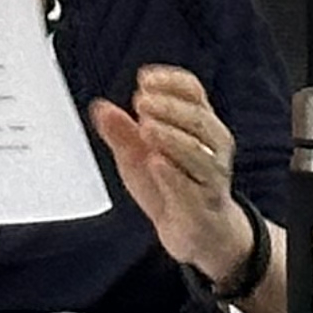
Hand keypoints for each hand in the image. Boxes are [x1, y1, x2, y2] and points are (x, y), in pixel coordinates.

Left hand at [90, 67, 253, 284]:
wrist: (195, 233)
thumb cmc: (170, 188)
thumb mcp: (137, 156)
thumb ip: (120, 133)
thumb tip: (100, 107)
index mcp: (199, 125)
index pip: (194, 92)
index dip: (171, 82)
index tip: (144, 78)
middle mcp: (212, 146)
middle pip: (199, 118)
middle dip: (169, 107)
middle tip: (141, 102)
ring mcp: (211, 176)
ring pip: (199, 152)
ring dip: (171, 136)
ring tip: (145, 127)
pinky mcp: (203, 206)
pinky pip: (191, 188)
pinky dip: (173, 174)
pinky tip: (156, 163)